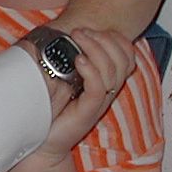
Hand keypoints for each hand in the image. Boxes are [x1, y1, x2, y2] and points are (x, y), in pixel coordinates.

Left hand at [35, 28, 136, 162]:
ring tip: (77, 38)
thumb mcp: (64, 78)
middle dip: (105, 39)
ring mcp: (99, 102)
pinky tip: (78, 59)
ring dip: (95, 48)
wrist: (43, 142)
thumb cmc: (52, 109)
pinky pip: (99, 87)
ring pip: (112, 70)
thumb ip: (70, 58)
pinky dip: (91, 70)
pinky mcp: (88, 112)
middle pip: (123, 60)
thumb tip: (65, 32)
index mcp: (106, 81)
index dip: (117, 39)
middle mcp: (107, 91)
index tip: (94, 29)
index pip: (128, 56)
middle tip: (81, 32)